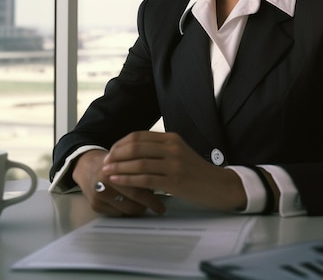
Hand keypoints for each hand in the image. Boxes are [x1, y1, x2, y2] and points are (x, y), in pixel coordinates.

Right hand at [72, 149, 165, 216]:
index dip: (153, 191)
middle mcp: (105, 181)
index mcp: (114, 167)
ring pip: (127, 208)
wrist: (86, 165)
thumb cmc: (112, 161)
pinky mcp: (95, 206)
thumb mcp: (126, 157)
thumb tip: (162, 176)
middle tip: (159, 207)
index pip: (139, 182)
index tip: (164, 197)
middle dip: (149, 203)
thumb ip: (141, 165)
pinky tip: (132, 205)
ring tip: (146, 204)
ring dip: (139, 207)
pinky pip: (117, 214)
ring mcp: (98, 195)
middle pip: (133, 197)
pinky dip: (127, 210)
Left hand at [102, 130, 246, 211]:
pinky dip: (127, 179)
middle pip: (136, 146)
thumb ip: (159, 150)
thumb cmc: (195, 171)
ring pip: (138, 163)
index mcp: (171, 138)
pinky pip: (145, 179)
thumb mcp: (178, 153)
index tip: (110, 152)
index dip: (121, 143)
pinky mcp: (174, 180)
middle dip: (116, 154)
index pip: (139, 136)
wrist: (217, 185)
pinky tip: (117, 181)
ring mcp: (174, 163)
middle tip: (105, 162)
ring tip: (106, 172)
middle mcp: (172, 147)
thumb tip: (132, 152)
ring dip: (118, 167)